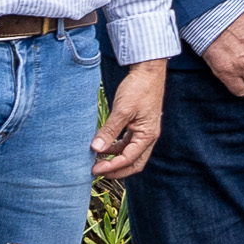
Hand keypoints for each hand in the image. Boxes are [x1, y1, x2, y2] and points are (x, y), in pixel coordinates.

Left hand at [93, 61, 166, 177]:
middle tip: (96, 171)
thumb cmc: (138, 88)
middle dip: (116, 170)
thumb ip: (110, 130)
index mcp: (148, 135)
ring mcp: (144, 131)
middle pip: (134, 163)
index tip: (94, 169)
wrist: (147, 71)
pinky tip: (102, 146)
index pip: (129, 159)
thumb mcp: (122, 110)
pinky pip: (127, 143)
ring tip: (96, 160)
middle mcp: (148, 136)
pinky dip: (115, 148)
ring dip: (114, 160)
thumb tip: (95, 148)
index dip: (112, 167)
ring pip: (130, 154)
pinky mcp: (138, 125)